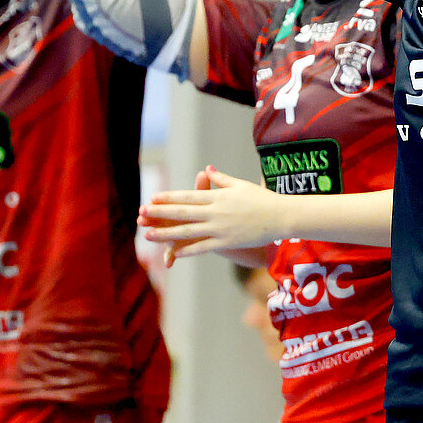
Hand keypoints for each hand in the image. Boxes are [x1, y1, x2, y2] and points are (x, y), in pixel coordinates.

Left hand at [140, 167, 286, 263]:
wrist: (281, 216)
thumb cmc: (263, 199)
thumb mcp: (241, 185)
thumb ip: (221, 179)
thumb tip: (206, 169)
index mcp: (218, 196)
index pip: (187, 196)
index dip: (168, 197)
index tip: (152, 198)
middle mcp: (215, 211)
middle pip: (182, 212)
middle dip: (160, 213)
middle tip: (141, 213)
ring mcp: (220, 228)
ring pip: (187, 231)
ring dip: (166, 233)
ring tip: (148, 235)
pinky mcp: (227, 242)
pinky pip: (203, 247)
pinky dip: (187, 250)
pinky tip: (173, 253)